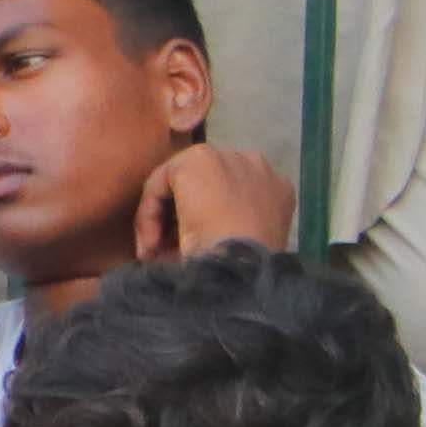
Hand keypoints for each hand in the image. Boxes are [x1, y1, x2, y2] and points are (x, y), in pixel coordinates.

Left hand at [124, 137, 293, 260]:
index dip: (202, 221)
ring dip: (162, 214)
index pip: (231, 196)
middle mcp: (257, 167)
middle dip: (180, 213)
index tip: (181, 251)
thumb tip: (177, 242)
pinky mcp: (200, 159)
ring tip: (154, 249)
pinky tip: (152, 241)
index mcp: (277, 191)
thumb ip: (223, 233)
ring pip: (181, 182)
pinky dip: (148, 211)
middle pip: (206, 183)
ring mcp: (229, 158)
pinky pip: (161, 181)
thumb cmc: (242, 268)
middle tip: (163, 249)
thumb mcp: (238, 250)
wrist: (239, 264)